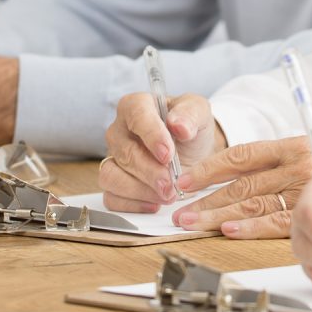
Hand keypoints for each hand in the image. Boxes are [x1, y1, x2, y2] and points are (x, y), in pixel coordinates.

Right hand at [100, 92, 226, 210]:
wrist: (193, 153)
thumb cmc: (191, 128)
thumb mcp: (199, 113)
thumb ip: (190, 114)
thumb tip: (179, 125)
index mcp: (136, 106)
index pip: (136, 114)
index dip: (151, 135)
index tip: (168, 154)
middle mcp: (119, 130)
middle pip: (125, 152)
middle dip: (150, 172)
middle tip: (171, 184)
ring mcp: (114, 158)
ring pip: (112, 176)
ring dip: (140, 190)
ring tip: (167, 195)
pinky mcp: (114, 182)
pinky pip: (111, 197)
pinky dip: (133, 204)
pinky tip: (154, 203)